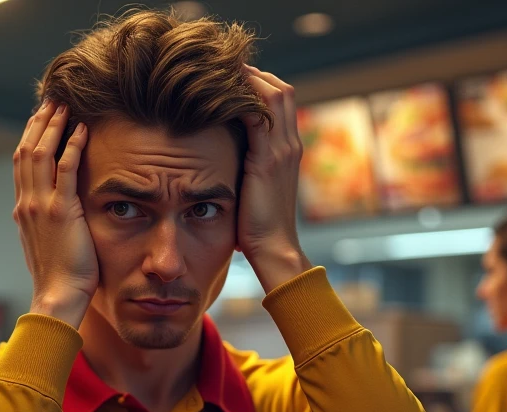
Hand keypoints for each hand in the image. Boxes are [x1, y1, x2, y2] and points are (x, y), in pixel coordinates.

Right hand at [13, 100, 96, 327]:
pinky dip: (72, 146)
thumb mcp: (46, 242)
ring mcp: (41, 206)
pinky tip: (81, 130)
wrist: (57, 297)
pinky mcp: (61, 211)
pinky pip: (65, 170)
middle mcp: (27, 203)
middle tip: (51, 100)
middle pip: (27, 150)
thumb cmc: (58, 277)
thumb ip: (45, 222)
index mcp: (23, 209)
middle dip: (38, 122)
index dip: (30, 136)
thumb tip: (50, 211)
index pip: (22, 163)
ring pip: (41, 153)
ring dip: (53, 126)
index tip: (41, 117)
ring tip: (64, 106)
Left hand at [238, 67, 311, 292]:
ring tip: (220, 70)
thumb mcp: (251, 189)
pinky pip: (259, 116)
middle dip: (252, 74)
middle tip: (221, 67)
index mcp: (287, 150)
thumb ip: (243, 168)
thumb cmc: (256, 228)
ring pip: (274, 94)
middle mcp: (289, 144)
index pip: (279, 101)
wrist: (273, 250)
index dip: (257, 84)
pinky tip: (220, 93)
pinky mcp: (269, 160)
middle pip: (280, 89)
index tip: (228, 78)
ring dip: (248, 78)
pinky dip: (242, 99)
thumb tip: (217, 157)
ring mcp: (283, 150)